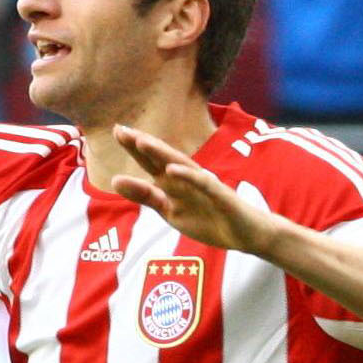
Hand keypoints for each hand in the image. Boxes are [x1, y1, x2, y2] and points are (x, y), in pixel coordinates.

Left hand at [108, 124, 277, 253]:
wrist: (248, 234)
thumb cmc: (210, 220)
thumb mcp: (171, 213)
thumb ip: (146, 196)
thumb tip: (114, 180)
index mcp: (175, 183)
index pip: (151, 162)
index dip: (134, 147)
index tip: (117, 130)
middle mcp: (188, 179)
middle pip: (162, 158)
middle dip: (142, 144)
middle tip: (120, 129)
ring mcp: (204, 185)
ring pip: (180, 166)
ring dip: (161, 153)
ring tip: (141, 141)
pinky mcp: (220, 195)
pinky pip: (202, 184)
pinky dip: (187, 176)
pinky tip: (171, 170)